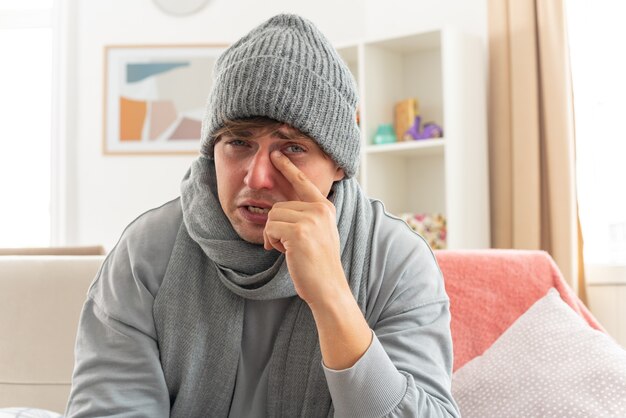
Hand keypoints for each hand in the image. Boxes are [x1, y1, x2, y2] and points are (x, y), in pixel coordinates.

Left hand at [265, 151, 372, 368]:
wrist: (328, 288)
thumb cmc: (318, 265)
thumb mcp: (318, 233)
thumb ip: (305, 216)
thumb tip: (278, 209)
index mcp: (325, 207)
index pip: (302, 182)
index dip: (288, 167)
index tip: (276, 153)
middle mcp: (320, 209)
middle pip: (279, 205)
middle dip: (277, 227)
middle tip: (289, 246)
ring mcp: (310, 219)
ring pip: (273, 217)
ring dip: (274, 236)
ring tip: (289, 251)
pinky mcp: (299, 231)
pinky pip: (271, 229)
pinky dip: (272, 243)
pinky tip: (285, 254)